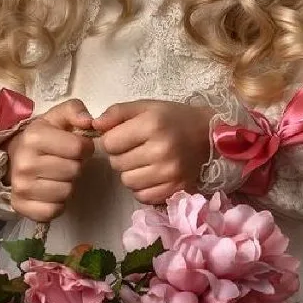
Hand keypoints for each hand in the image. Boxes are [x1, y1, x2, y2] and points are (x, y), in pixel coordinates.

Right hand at [4, 99, 94, 221]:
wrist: (13, 156)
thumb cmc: (43, 136)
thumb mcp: (58, 117)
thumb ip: (75, 110)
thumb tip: (90, 122)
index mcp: (34, 137)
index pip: (78, 148)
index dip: (85, 147)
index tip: (78, 147)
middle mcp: (24, 163)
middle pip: (74, 171)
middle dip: (75, 165)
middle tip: (66, 161)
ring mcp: (21, 187)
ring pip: (66, 192)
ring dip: (68, 184)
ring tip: (59, 175)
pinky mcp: (21, 207)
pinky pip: (54, 211)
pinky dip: (58, 203)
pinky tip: (52, 191)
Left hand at [93, 99, 210, 203]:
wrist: (208, 135)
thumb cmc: (173, 118)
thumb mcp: (145, 106)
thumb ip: (116, 113)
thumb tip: (94, 125)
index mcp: (152, 124)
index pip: (110, 143)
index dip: (113, 140)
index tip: (124, 136)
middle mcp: (161, 150)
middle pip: (117, 163)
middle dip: (121, 156)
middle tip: (136, 149)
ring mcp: (170, 173)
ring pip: (127, 181)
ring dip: (131, 173)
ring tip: (144, 162)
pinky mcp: (176, 189)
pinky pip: (143, 196)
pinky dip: (143, 187)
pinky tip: (152, 174)